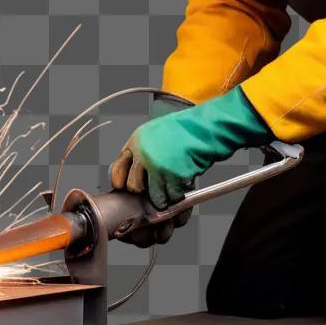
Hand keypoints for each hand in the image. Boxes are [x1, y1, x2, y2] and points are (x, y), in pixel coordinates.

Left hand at [108, 88, 273, 246]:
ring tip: (171, 188)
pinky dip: (178, 196)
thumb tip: (137, 171)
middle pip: (133, 186)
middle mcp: (143, 153)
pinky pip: (171, 196)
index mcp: (136, 140)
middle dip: (144, 191)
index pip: (117, 170)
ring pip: (152, 195)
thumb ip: (143, 150)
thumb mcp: (156, 133)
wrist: (208, 127)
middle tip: (155, 187)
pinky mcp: (173, 176)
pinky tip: (183, 185)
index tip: (129, 187)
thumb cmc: (187, 128)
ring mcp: (158, 166)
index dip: (123, 182)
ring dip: (162, 196)